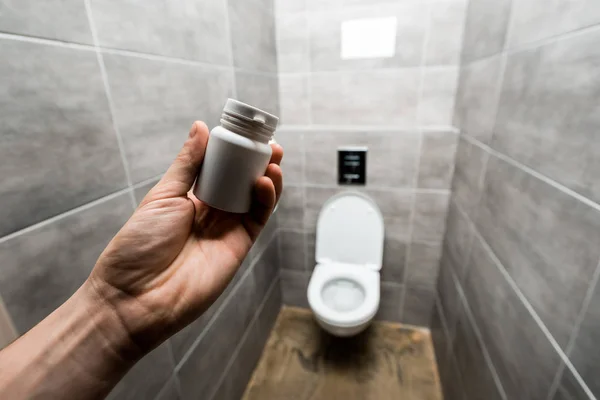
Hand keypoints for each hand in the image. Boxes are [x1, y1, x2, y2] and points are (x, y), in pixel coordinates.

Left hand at [88, 121, 282, 352]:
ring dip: (268, 178)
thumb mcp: (162, 196)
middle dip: (258, 163)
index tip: (246, 135)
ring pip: (256, 199)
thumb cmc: (139, 245)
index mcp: (190, 198)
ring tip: (273, 159)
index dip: (235, 153)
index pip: (220, 170)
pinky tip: (265, 181)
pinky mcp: (239, 246)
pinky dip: (267, 200)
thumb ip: (188, 164)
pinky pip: (258, 219)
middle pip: (242, 183)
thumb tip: (200, 127)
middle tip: (269, 145)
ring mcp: (227, 230)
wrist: (136, 296)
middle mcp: (212, 213)